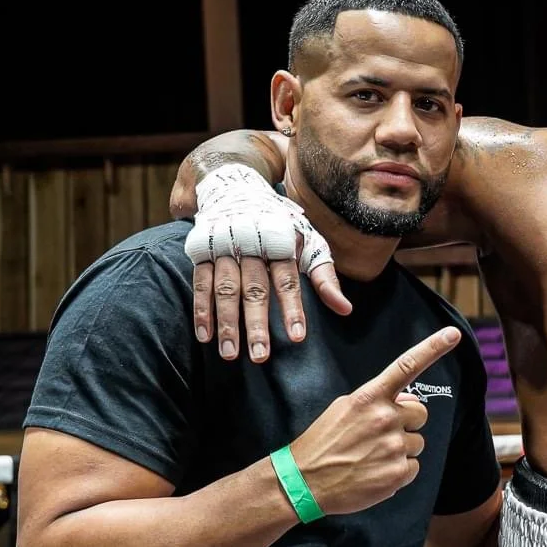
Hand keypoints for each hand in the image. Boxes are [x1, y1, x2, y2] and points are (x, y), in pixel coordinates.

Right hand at [184, 165, 350, 362]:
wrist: (236, 189)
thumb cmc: (281, 227)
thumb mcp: (309, 243)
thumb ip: (325, 277)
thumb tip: (346, 310)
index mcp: (281, 243)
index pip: (289, 281)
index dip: (293, 309)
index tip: (297, 338)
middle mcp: (252, 246)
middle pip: (254, 289)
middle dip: (256, 324)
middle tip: (261, 357)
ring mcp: (224, 249)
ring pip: (225, 289)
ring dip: (227, 323)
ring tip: (230, 354)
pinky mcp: (202, 252)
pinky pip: (200, 284)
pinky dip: (202, 310)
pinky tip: (206, 336)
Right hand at [286, 328, 459, 515]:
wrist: (303, 482)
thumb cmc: (322, 444)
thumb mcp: (343, 409)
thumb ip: (375, 400)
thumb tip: (405, 401)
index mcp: (369, 398)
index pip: (406, 367)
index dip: (432, 348)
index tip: (452, 334)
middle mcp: (385, 418)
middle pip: (420, 413)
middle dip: (407, 423)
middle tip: (381, 434)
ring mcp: (393, 446)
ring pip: (417, 443)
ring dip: (400, 449)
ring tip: (371, 457)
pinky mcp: (398, 473)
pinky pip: (414, 467)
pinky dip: (399, 471)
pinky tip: (375, 473)